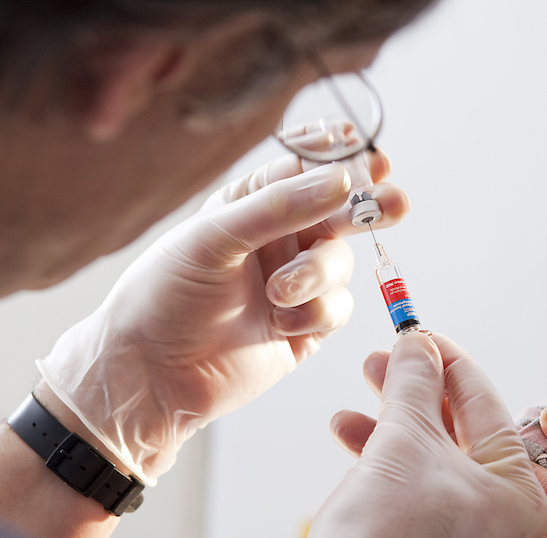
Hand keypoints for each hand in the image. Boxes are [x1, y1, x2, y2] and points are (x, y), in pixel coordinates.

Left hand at [37, 151, 407, 481]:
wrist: (152, 375)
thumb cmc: (165, 296)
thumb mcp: (214, 237)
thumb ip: (279, 207)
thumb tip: (344, 180)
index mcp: (249, 204)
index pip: (304, 167)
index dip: (340, 159)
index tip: (370, 153)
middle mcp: (276, 239)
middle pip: (340, 211)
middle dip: (369, 206)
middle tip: (395, 202)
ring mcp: (295, 283)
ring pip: (340, 262)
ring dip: (318, 275)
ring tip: (279, 294)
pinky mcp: (306, 327)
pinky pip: (338, 308)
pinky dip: (316, 313)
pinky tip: (281, 325)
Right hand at [260, 332, 546, 537]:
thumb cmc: (388, 529)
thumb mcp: (403, 439)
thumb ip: (414, 383)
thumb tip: (416, 342)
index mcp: (524, 495)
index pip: (487, 408)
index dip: (447, 362)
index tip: (415, 333)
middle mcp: (511, 527)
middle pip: (459, 439)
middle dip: (412, 397)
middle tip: (376, 363)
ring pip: (435, 473)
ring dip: (391, 434)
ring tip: (347, 410)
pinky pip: (423, 506)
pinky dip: (391, 477)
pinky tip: (350, 452)